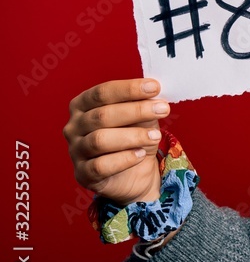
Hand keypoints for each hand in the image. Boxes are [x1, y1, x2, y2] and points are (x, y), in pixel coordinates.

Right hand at [63, 79, 168, 205]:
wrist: (134, 173)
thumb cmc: (133, 138)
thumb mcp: (141, 119)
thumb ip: (142, 107)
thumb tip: (152, 95)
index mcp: (83, 105)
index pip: (102, 93)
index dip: (129, 89)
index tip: (155, 87)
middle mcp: (74, 126)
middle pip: (102, 115)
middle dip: (136, 110)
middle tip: (163, 109)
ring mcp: (76, 151)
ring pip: (100, 140)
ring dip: (133, 136)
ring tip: (155, 136)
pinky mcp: (82, 174)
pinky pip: (100, 166)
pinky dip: (124, 159)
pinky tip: (140, 155)